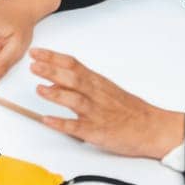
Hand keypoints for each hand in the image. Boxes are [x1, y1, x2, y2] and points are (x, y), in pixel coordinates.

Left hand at [28, 48, 184, 158]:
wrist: (151, 127)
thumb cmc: (128, 108)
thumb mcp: (105, 89)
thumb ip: (80, 84)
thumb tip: (54, 80)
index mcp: (97, 82)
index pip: (72, 64)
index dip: (53, 57)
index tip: (36, 52)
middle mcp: (96, 94)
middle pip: (72, 78)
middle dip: (52, 70)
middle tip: (34, 65)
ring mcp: (97, 113)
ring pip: (75, 100)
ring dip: (56, 94)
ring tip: (40, 89)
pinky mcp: (97, 131)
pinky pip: (77, 127)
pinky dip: (62, 123)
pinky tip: (48, 120)